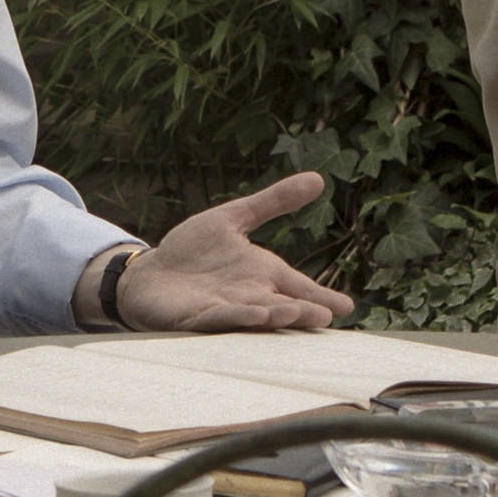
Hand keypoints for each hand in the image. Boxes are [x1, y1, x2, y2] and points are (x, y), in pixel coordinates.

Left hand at [117, 171, 351, 331]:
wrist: (150, 273)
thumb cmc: (194, 251)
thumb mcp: (234, 218)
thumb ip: (272, 202)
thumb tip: (318, 178)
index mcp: (263, 274)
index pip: (299, 287)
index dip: (321, 296)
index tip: (347, 305)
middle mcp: (249, 296)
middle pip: (283, 306)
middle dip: (302, 311)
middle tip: (326, 316)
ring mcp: (224, 308)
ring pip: (254, 314)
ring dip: (273, 316)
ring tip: (293, 314)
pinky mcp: (196, 317)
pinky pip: (218, 318)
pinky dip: (236, 316)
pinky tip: (254, 314)